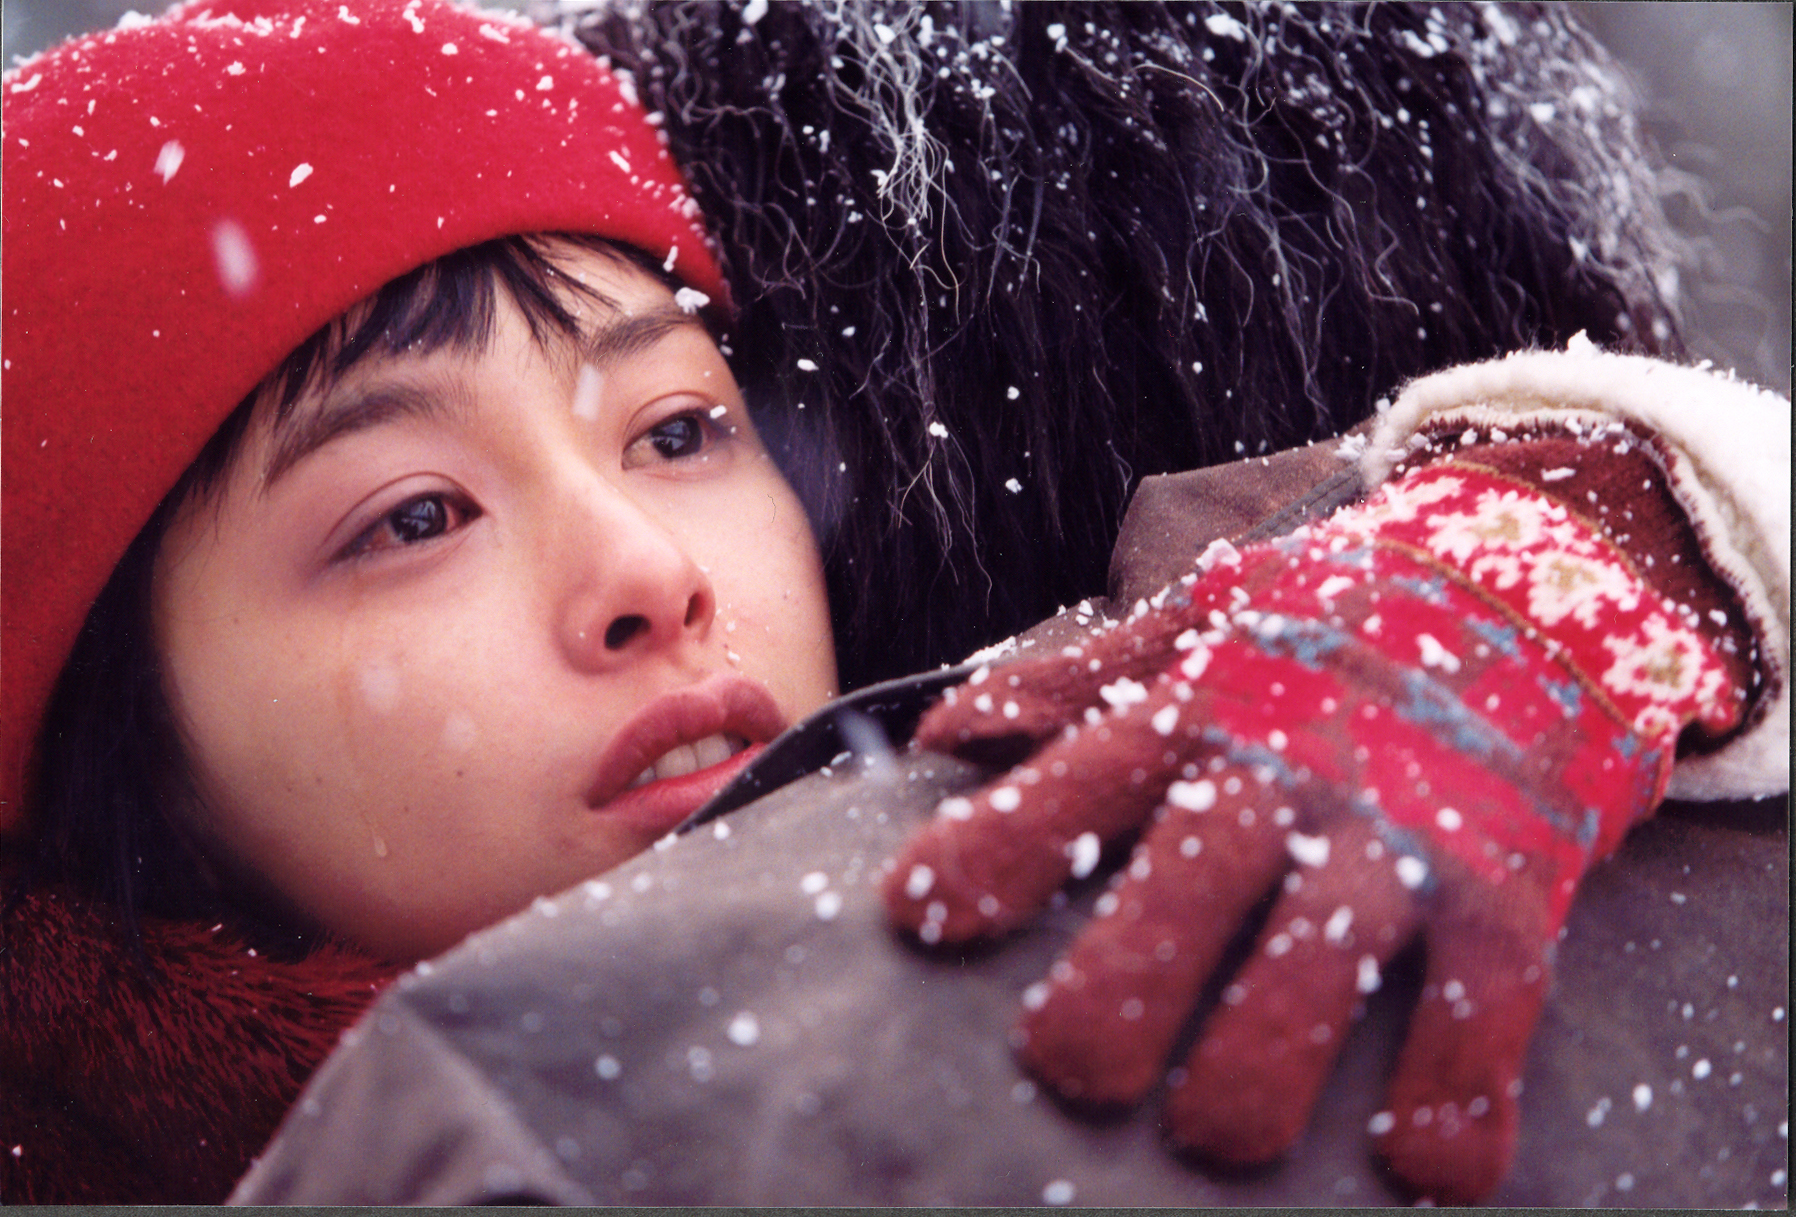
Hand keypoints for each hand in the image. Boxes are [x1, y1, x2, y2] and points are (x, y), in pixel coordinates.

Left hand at [883, 455, 1744, 1201]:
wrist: (1538, 575)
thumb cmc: (1330, 625)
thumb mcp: (1199, 627)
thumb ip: (1074, 686)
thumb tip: (942, 742)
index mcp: (1196, 707)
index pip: (1080, 779)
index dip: (1001, 844)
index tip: (922, 913)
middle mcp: (1290, 763)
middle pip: (1198, 864)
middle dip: (1132, 972)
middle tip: (1072, 1068)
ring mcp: (1402, 825)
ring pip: (1330, 941)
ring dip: (1274, 1046)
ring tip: (1216, 1141)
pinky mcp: (1507, 882)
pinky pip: (1486, 996)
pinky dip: (1460, 1081)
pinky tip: (1428, 1167)